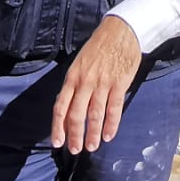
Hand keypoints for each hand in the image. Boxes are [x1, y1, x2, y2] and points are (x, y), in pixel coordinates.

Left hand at [50, 16, 142, 152]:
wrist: (121, 31)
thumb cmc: (99, 47)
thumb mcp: (80, 63)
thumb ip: (75, 84)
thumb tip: (70, 106)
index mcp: (72, 77)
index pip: (60, 106)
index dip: (58, 126)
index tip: (57, 142)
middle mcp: (85, 82)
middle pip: (76, 114)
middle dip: (75, 135)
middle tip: (75, 150)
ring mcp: (102, 83)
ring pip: (95, 114)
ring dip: (93, 133)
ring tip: (92, 146)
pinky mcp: (119, 83)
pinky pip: (114, 108)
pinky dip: (111, 124)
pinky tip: (109, 135)